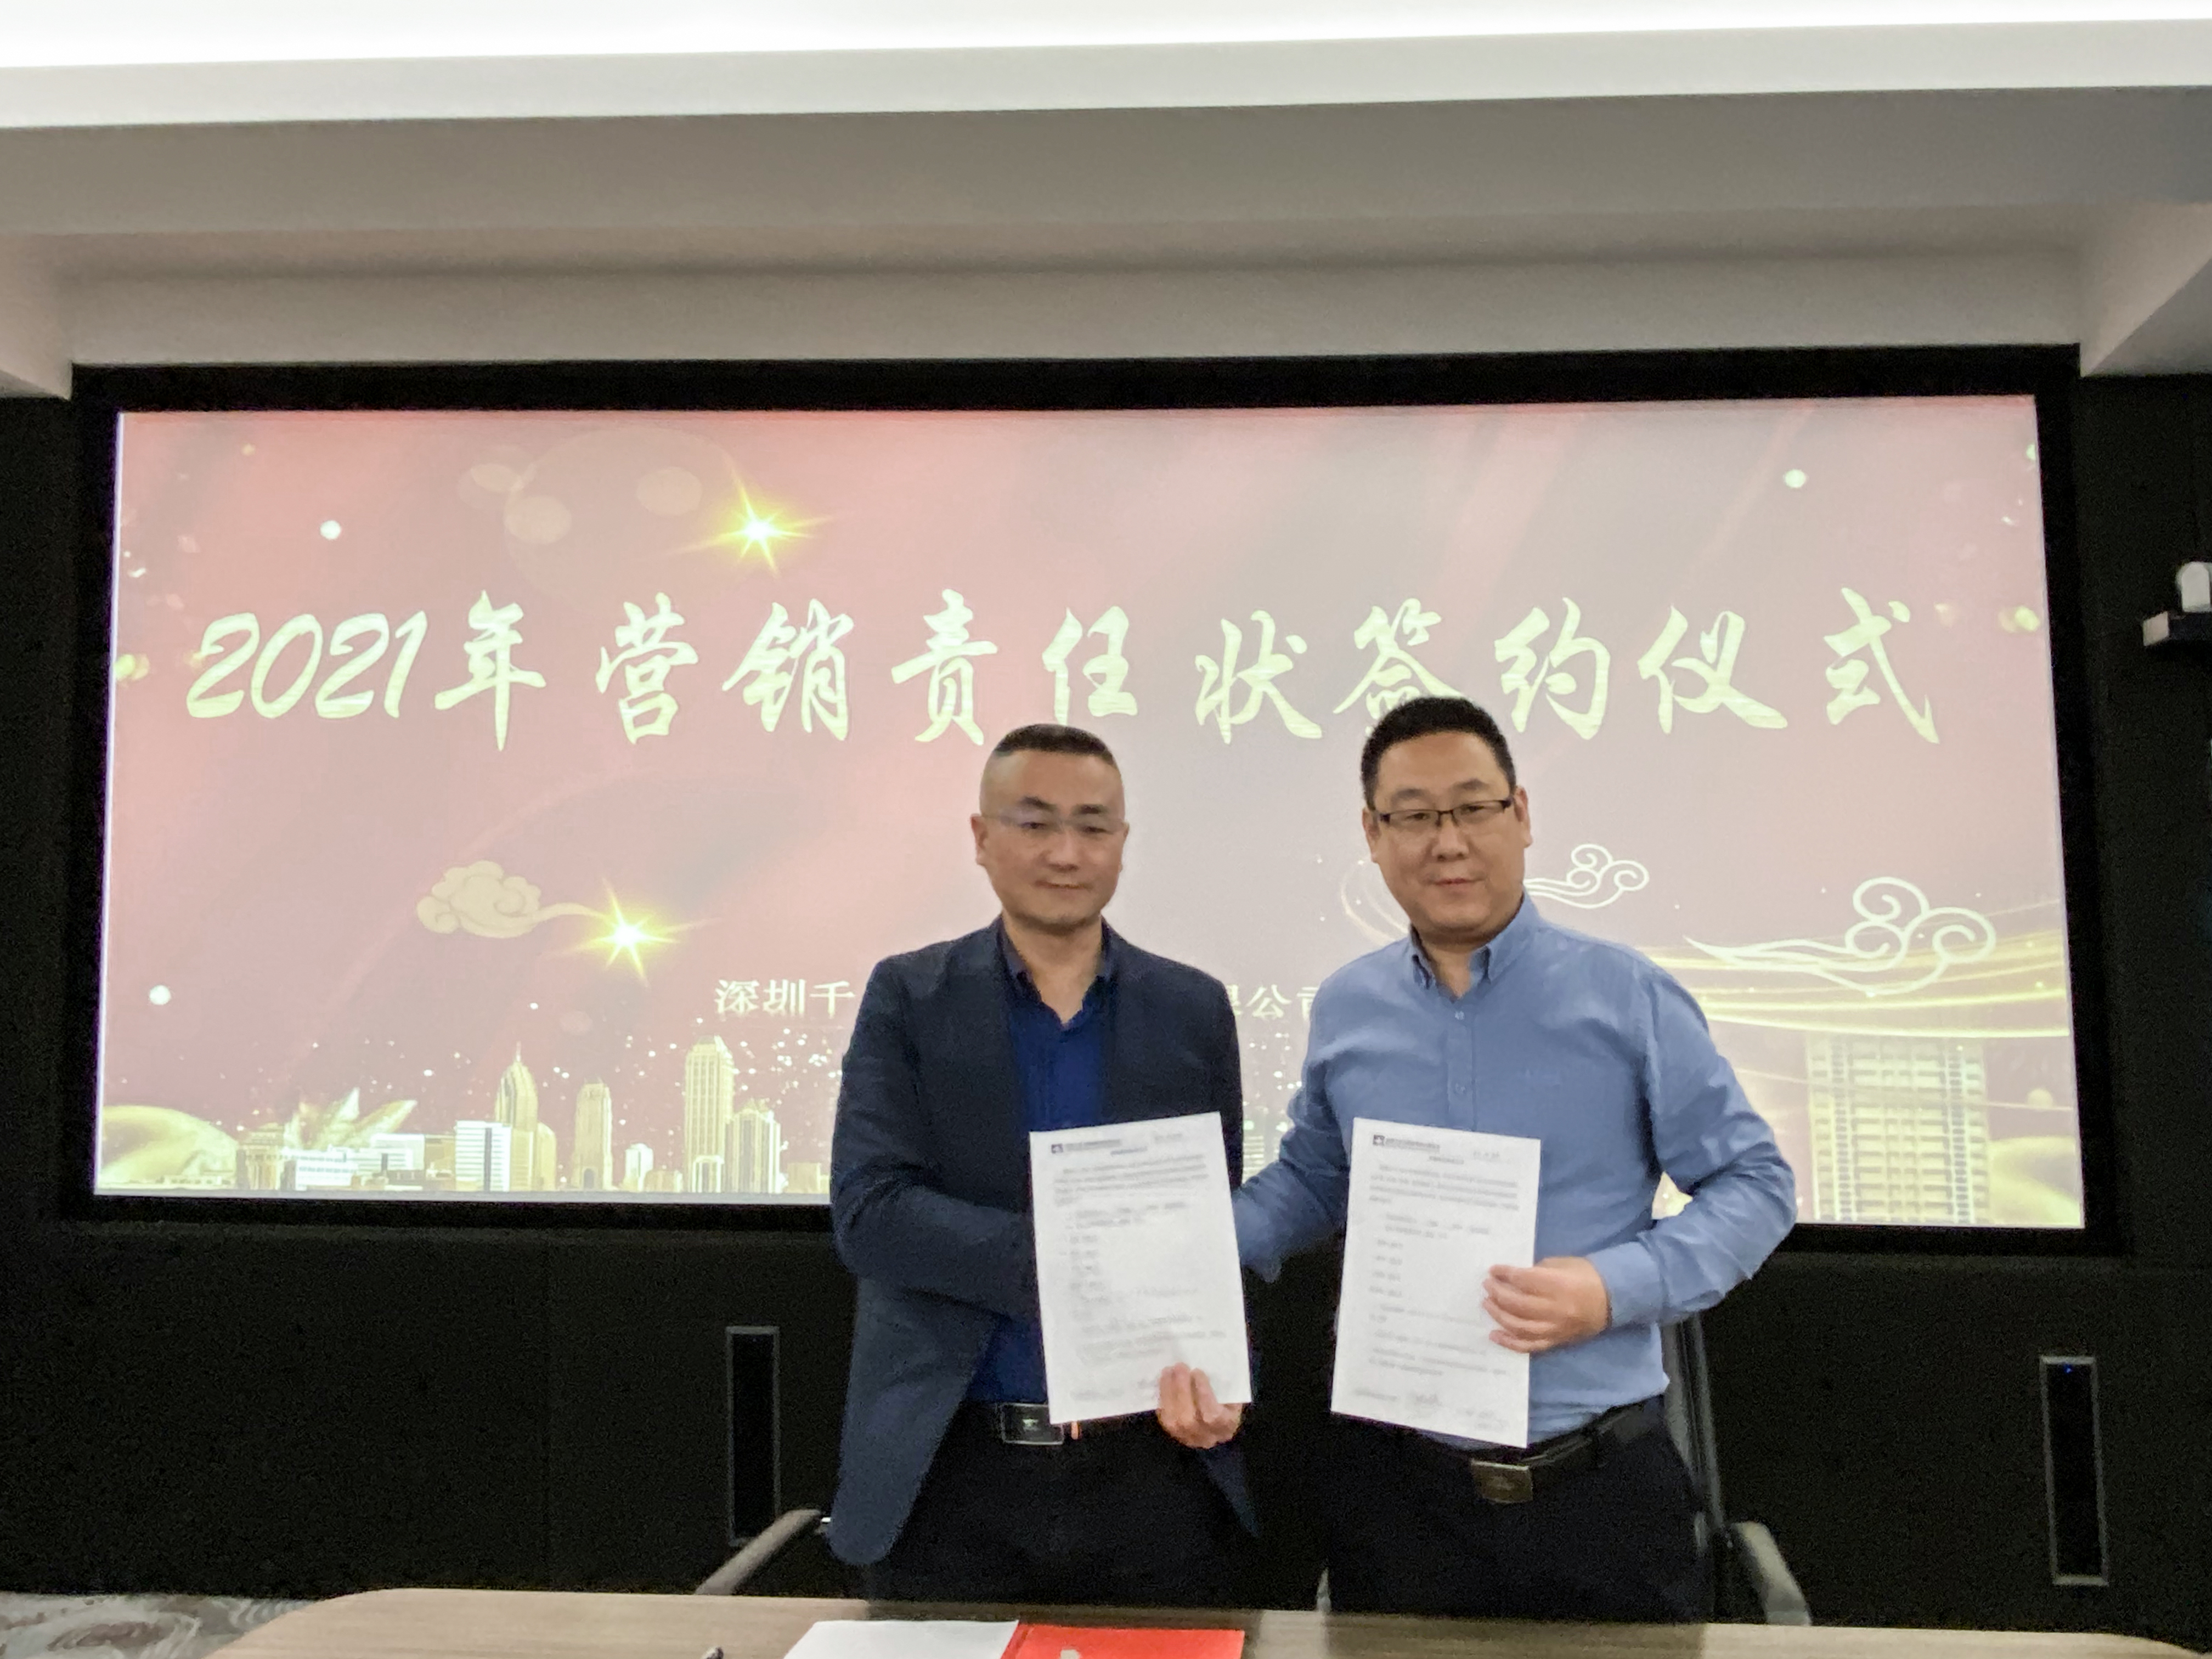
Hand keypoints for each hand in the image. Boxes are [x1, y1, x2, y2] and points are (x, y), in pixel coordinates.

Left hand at [1156, 1363, 1242, 1448]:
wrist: (1218, 1425)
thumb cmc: (1227, 1403)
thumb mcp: (1233, 1394)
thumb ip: (1224, 1384)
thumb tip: (1208, 1363)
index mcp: (1227, 1426)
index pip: (1213, 1415)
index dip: (1203, 1393)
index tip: (1197, 1372)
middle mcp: (1207, 1437)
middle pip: (1189, 1421)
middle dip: (1181, 1391)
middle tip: (1180, 1366)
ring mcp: (1189, 1439)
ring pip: (1173, 1421)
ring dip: (1168, 1392)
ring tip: (1169, 1370)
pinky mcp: (1174, 1434)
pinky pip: (1164, 1418)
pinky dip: (1163, 1398)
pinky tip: (1164, 1380)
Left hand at [1484, 1256, 1610, 1352]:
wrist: (1613, 1300)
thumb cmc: (1587, 1276)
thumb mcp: (1563, 1264)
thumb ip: (1537, 1271)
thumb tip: (1512, 1277)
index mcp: (1559, 1286)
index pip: (1523, 1280)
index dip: (1504, 1274)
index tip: (1493, 1270)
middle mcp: (1556, 1310)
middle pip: (1517, 1304)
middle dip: (1497, 1293)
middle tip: (1487, 1285)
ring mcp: (1556, 1329)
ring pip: (1519, 1327)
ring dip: (1499, 1315)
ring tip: (1487, 1304)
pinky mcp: (1556, 1341)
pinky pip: (1529, 1346)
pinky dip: (1510, 1342)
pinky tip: (1495, 1334)